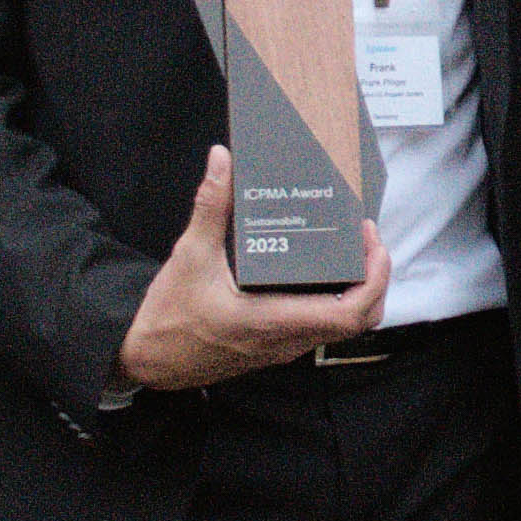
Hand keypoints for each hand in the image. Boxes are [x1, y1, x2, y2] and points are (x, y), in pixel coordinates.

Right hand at [115, 146, 390, 390]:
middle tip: (366, 239)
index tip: (370, 241)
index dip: (374, 278)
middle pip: (358, 321)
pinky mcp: (273, 347)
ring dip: (357, 291)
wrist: (145, 359)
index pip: (349, 314)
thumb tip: (221, 161)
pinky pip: (320, 328)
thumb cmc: (167, 317)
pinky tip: (320, 271)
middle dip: (375, 279)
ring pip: (340, 327)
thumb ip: (209, 206)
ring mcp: (282, 348)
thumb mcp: (188, 255)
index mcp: (271, 321)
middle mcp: (285, 341)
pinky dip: (335, 302)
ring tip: (350, 249)